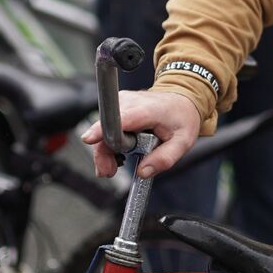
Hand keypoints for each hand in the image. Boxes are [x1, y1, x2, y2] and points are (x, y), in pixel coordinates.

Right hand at [81, 89, 201, 178]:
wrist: (183, 100)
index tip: (89, 140)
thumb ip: (164, 159)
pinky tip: (121, 149)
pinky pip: (106, 125)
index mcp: (147, 110)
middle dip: (104, 153)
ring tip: (118, 163)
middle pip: (106, 129)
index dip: (102, 130)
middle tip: (109, 171)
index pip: (119, 119)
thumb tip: (143, 172)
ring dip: (106, 149)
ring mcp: (122, 101)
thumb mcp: (183, 142)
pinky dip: (110, 141)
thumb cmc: (182, 118)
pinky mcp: (118, 104)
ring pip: (103, 129)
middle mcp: (130, 102)